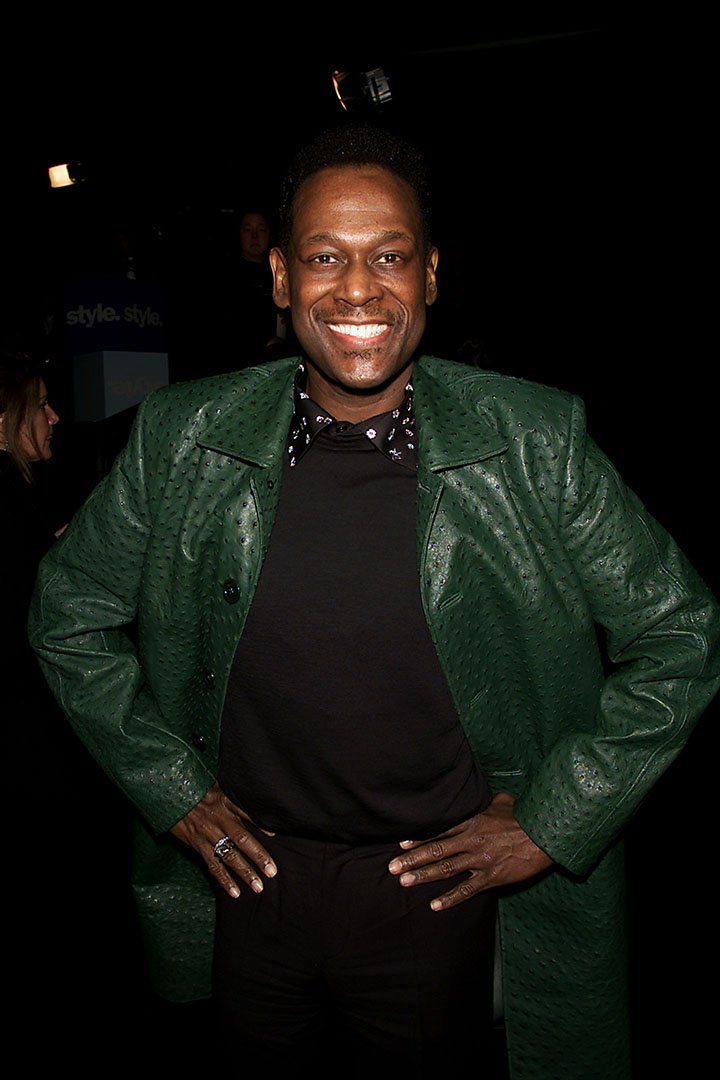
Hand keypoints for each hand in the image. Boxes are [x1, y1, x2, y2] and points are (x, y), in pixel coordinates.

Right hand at [170, 782, 276, 898]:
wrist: (169, 794)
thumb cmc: (196, 789)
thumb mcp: (216, 785)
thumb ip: (234, 797)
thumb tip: (256, 807)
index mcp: (224, 802)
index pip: (247, 814)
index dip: (261, 825)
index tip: (275, 836)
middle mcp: (218, 819)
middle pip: (242, 839)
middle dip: (258, 856)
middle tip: (272, 871)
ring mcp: (207, 834)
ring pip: (228, 856)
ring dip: (244, 872)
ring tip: (258, 887)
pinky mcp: (197, 845)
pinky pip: (212, 865)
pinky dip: (224, 880)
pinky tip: (235, 892)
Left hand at [387, 792, 552, 910]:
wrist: (544, 836)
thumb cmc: (524, 818)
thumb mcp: (505, 802)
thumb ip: (493, 800)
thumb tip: (492, 796)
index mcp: (472, 823)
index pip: (440, 832)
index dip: (420, 839)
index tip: (401, 845)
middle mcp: (471, 842)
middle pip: (437, 850)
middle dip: (413, 859)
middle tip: (392, 867)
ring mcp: (479, 861)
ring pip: (446, 869)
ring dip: (424, 876)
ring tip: (405, 882)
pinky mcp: (491, 877)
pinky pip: (467, 889)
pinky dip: (450, 898)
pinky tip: (435, 905)